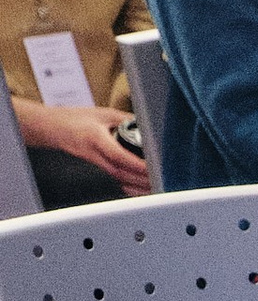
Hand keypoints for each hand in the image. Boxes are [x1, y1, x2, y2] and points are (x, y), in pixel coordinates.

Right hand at [19, 101, 150, 192]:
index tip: (152, 167)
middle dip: (142, 179)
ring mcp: (96, 163)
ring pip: (119, 179)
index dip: (136, 163)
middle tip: (162, 179)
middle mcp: (95, 153)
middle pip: (121, 172)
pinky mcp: (98, 167)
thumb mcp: (103, 114)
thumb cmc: (75, 119)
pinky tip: (143, 187)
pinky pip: (116, 179)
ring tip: (157, 185)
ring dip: (138, 185)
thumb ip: (126, 119)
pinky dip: (130, 185)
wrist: (54, 128)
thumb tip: (147, 125)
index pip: (118, 155)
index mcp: (95, 137)